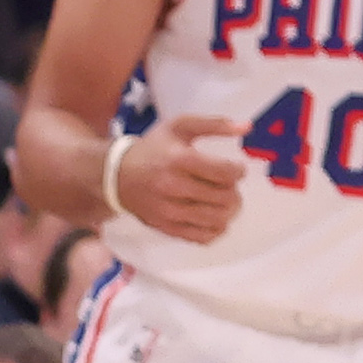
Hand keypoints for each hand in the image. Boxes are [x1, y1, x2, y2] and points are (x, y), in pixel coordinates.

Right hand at [112, 114, 250, 244]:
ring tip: (222, 200)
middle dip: (233, 191)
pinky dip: (216, 228)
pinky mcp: (166, 227)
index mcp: (179, 159)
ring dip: (229, 210)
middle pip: (225, 197)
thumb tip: (247, 127)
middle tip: (226, 185)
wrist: (114, 174)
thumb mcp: (179, 127)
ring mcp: (168, 210)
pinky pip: (203, 237)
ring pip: (218, 219)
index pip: (226, 173)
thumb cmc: (154, 148)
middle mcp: (172, 186)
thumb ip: (214, 124)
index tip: (234, 169)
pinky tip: (212, 216)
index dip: (238, 171)